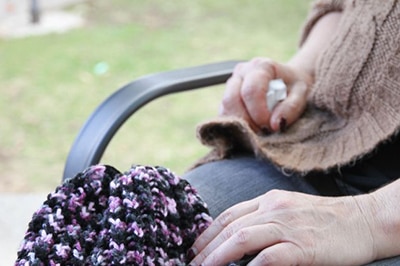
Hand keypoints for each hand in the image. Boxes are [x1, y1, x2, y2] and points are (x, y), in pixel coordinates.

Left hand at [190, 190, 377, 265]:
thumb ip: (265, 218)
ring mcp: (288, 225)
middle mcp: (274, 208)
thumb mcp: (290, 210)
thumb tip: (238, 237)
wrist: (364, 220)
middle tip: (190, 264)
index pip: (229, 215)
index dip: (207, 232)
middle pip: (230, 228)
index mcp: (269, 200)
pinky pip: (270, 257)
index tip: (193, 248)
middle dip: (206, 248)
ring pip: (242, 239)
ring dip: (217, 257)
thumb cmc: (326, 220)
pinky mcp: (303, 245)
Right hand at [220, 57, 312, 131]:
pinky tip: (251, 128)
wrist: (288, 83)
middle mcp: (241, 72)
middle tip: (264, 132)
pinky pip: (223, 115)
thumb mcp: (302, 94)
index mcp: (260, 66)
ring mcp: (231, 84)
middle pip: (230, 100)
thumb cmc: (295, 87)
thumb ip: (291, 108)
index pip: (251, 90)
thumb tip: (275, 124)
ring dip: (240, 125)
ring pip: (224, 109)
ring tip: (259, 131)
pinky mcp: (226, 98)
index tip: (271, 127)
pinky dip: (235, 126)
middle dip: (246, 121)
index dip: (258, 113)